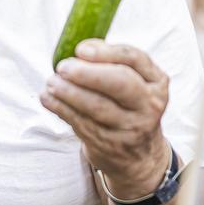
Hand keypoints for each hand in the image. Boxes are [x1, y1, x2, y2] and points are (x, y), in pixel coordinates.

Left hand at [40, 39, 169, 197]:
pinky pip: (82, 123)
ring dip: (69, 93)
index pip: (134, 58)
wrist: (139, 155)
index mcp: (156, 81)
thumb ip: (110, 62)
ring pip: (97, 107)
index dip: (105, 52)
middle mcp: (148, 104)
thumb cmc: (127, 105)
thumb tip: (80, 49)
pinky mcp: (110, 144)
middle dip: (87, 74)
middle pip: (120, 83)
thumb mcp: (133, 83)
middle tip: (63, 67)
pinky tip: (48, 98)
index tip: (80, 49)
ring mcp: (131, 127)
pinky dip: (61, 109)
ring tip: (51, 82)